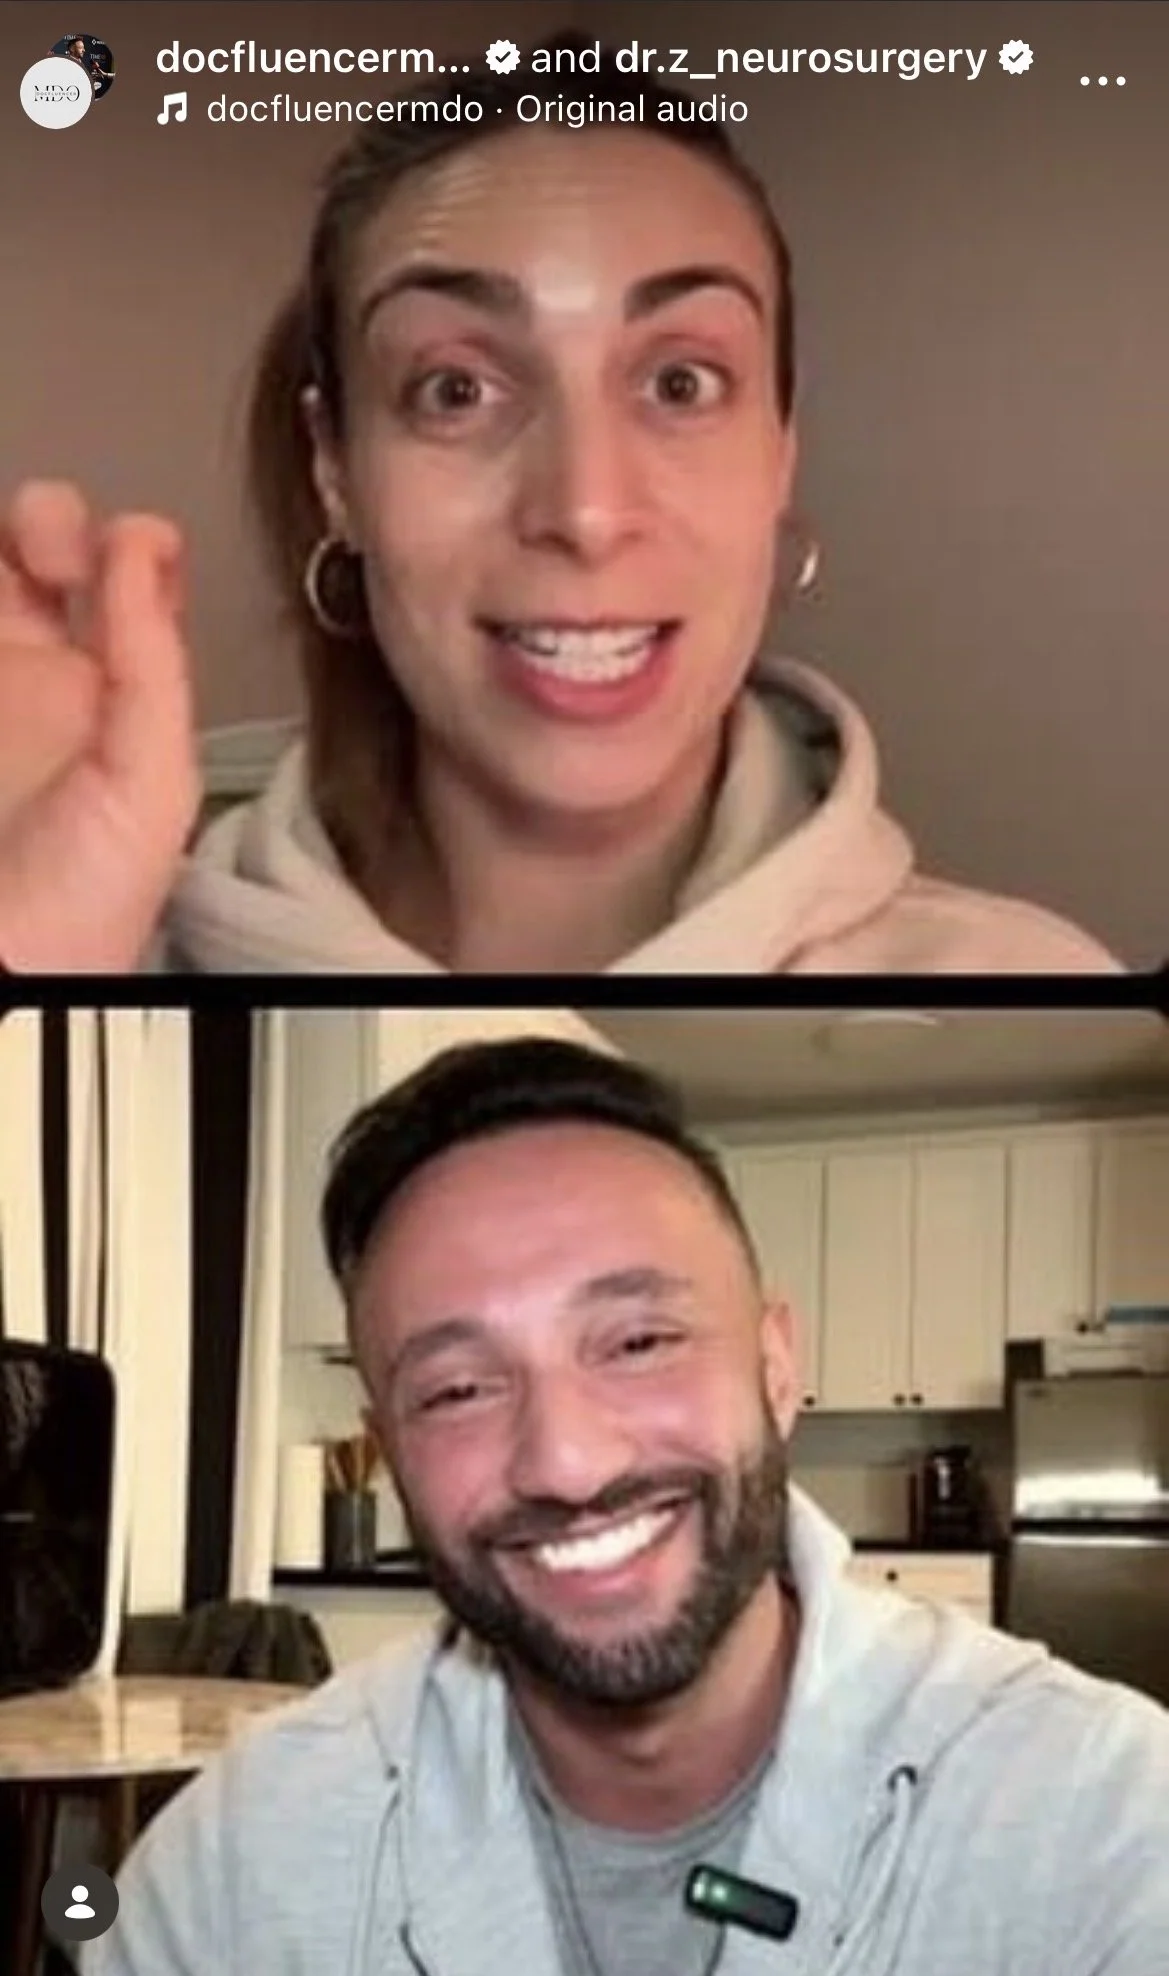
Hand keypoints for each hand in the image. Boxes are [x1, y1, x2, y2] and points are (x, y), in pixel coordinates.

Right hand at [0, 480, 200, 970]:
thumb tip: (145, 547)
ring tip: (22, 550)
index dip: (131, 551)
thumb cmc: (83, 905)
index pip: (125, 597)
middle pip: (39, 564)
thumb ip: (152, 664)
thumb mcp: (150, 779)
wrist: (9, 960)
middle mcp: (38, 686)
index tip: (133, 540)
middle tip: (51, 545)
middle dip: (49, 524)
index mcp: (112, 703)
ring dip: (5, 540)